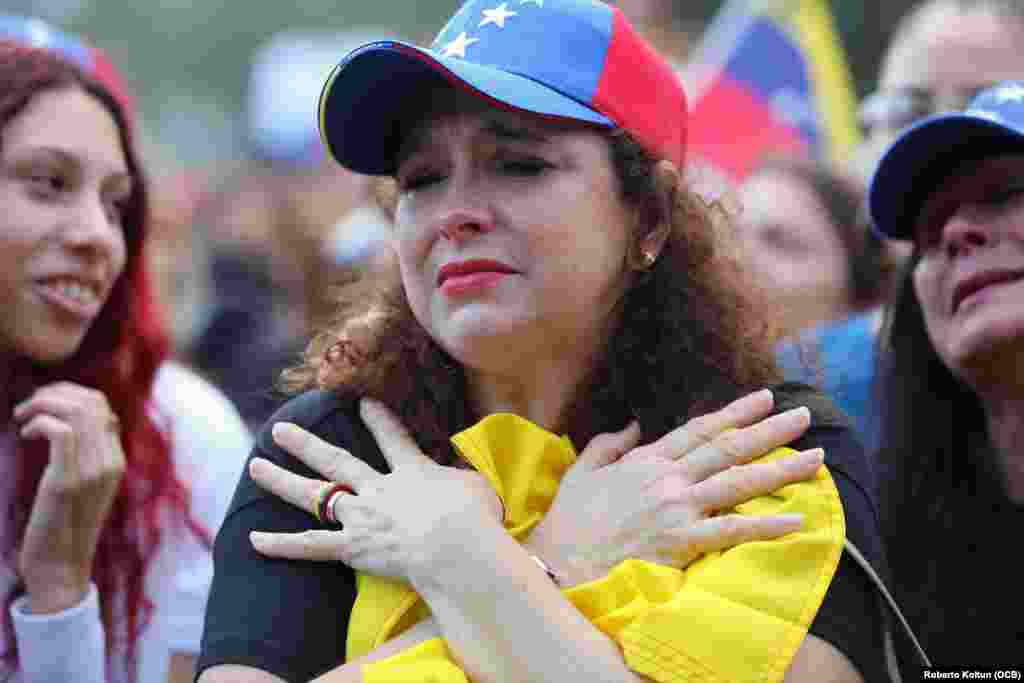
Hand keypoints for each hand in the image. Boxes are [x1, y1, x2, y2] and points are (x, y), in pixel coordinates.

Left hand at [13, 382, 124, 612]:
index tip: (43, 404)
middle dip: (54, 392)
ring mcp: (91, 472)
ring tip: (23, 416)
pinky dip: (38, 422)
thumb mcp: (86, 486)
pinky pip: (59, 432)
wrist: (60, 568)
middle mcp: (110, 463)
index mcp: (116, 461)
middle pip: (91, 402)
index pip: (102, 407)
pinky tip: (24, 434)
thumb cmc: (64, 526)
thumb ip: (91, 455)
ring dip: (42, 403)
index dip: (69, 394)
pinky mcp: (67, 482)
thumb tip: (89, 421)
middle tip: (28, 405)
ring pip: (76, 412)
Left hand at [248, 398, 502, 580]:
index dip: (378, 419)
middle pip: (335, 461)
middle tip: (279, 429)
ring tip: (255, 466)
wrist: (455, 545)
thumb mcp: (478, 486)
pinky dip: (281, 544)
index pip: (392, 439)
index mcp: (411, 471)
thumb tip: (465, 475)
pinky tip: (253, 539)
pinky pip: (310, 546)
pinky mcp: (352, 548)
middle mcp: (378, 488)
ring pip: (313, 495)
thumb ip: (464, 477)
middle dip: (306, 444)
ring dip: (281, 480)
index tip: (363, 403)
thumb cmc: (474, 517)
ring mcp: (360, 516)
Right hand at [526, 389, 821, 586]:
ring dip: (781, 469)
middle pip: (728, 449)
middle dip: (770, 430)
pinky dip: (766, 525)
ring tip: (816, 459)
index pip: (699, 430)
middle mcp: (667, 478)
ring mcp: (676, 508)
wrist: (559, 562)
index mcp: (646, 459)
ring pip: (738, 482)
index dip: (735, 413)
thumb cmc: (569, 521)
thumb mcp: (581, 471)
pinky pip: (731, 530)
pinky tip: (797, 519)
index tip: (764, 399)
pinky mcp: (681, 541)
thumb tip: (633, 423)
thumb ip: (609, 443)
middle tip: (804, 417)